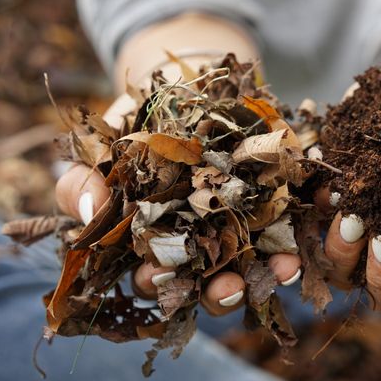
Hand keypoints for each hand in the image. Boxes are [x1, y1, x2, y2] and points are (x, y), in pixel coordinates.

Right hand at [55, 12, 300, 315]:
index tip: (157, 277)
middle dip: (217, 293)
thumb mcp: (103, 148)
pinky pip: (285, 238)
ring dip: (267, 277)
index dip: (155, 284)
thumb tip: (90, 214)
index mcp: (152, 247)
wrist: (185, 87)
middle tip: (225, 288)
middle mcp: (197, 250)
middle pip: (207, 287)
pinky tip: (297, 251)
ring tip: (281, 271)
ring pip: (252, 271)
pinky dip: (293, 247)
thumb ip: (83, 182)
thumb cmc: (136, 127)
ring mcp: (237, 234)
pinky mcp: (272, 212)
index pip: (153, 280)